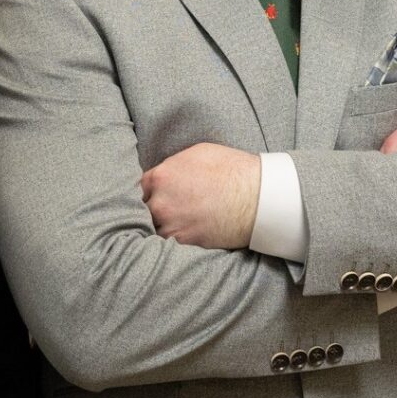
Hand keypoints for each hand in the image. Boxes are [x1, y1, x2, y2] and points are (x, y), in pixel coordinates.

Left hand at [140, 143, 259, 249]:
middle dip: (151, 210)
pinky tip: (184, 233)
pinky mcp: (186, 243)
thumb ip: (173, 166)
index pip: (138, 188)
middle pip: (142, 210)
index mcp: (161, 177)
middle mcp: (161, 203)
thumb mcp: (198, 154)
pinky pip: (169, 244)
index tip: (152, 195)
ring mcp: (172, 226)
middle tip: (166, 209)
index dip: (146, 192)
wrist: (259, 198)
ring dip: (161, 226)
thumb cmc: (233, 170)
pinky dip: (173, 241)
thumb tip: (164, 175)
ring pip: (154, 230)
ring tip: (175, 223)